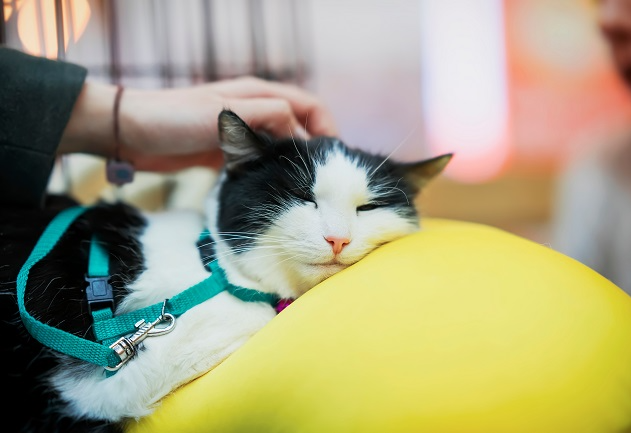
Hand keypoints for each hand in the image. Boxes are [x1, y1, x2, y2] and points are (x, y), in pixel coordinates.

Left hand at [60, 77, 337, 171]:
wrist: (131, 133)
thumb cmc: (177, 118)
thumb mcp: (228, 113)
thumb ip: (269, 117)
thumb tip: (299, 137)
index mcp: (259, 94)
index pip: (308, 105)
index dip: (327, 127)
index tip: (334, 156)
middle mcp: (253, 111)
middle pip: (296, 127)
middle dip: (312, 149)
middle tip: (320, 179)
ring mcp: (240, 133)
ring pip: (278, 147)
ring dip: (290, 164)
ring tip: (300, 189)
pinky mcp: (226, 153)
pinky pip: (257, 162)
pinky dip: (267, 173)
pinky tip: (269, 189)